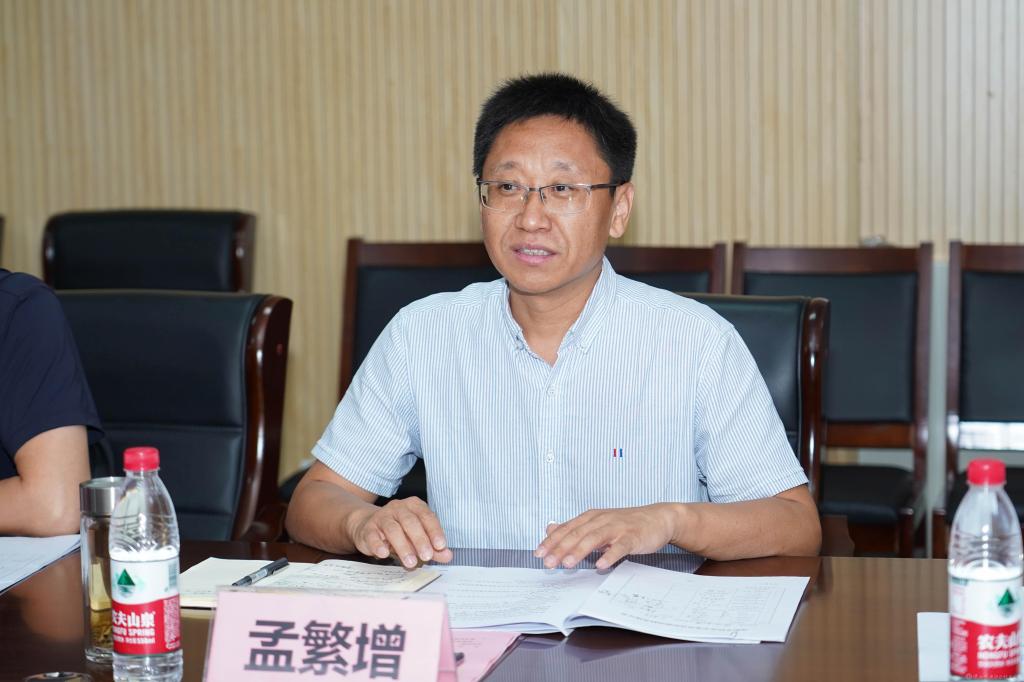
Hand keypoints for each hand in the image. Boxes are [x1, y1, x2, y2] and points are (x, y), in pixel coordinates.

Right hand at [347, 497, 452, 567]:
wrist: (370, 528)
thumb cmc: (400, 533)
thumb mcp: (419, 539)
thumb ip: (434, 548)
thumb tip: (448, 555)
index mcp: (415, 506)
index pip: (427, 516)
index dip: (434, 531)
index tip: (440, 546)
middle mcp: (398, 508)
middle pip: (410, 522)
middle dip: (420, 540)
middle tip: (427, 556)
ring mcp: (382, 517)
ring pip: (393, 529)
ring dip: (403, 546)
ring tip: (410, 562)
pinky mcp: (368, 529)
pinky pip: (373, 536)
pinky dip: (378, 545)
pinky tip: (384, 554)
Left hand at [534, 503, 681, 569]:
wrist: (657, 518)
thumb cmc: (625, 524)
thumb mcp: (597, 524)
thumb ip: (574, 528)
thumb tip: (550, 530)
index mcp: (590, 518)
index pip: (567, 529)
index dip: (552, 542)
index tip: (538, 554)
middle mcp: (601, 520)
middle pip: (577, 534)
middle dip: (560, 548)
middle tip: (548, 563)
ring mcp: (617, 528)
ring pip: (594, 538)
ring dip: (580, 551)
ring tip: (567, 564)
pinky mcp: (632, 537)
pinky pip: (620, 547)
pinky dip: (610, 555)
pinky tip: (601, 565)